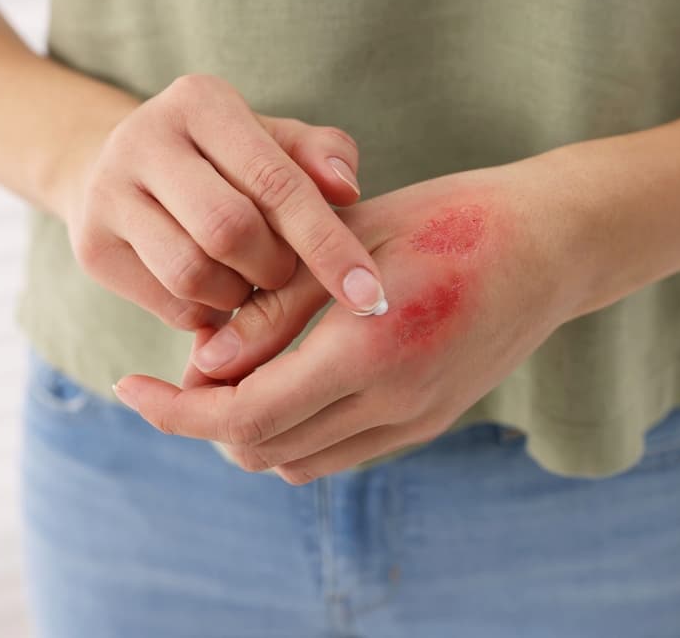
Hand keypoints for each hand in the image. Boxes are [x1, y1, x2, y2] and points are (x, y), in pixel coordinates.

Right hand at [57, 74, 386, 329]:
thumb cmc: (225, 161)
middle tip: (283, 272)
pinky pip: (171, 306)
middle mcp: (144, 139)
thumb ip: (320, 157)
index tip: (370, 294)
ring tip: (247, 280)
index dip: (328, 243)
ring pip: (194, 275)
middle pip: (230, 231)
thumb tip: (346, 188)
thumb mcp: (273, 143)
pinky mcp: (91, 249)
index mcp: (201, 102)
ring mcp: (107, 195)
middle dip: (275, 268)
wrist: (120, 169)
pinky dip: (210, 314)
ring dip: (240, 296)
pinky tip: (216, 292)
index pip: (276, 181)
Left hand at [113, 161, 590, 482]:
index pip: (244, 413)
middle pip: (263, 447)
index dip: (175, 411)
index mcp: (369, 349)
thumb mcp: (350, 241)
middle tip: (182, 371)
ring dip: (250, 429)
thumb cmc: (449, 219)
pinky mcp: (429, 424)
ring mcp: (415, 421)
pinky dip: (296, 431)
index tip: (129, 387)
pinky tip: (288, 381)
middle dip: (204, 420)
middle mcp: (393, 402)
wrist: (550, 246)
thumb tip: (201, 366)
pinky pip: (339, 453)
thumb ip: (274, 310)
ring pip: (298, 460)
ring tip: (235, 373)